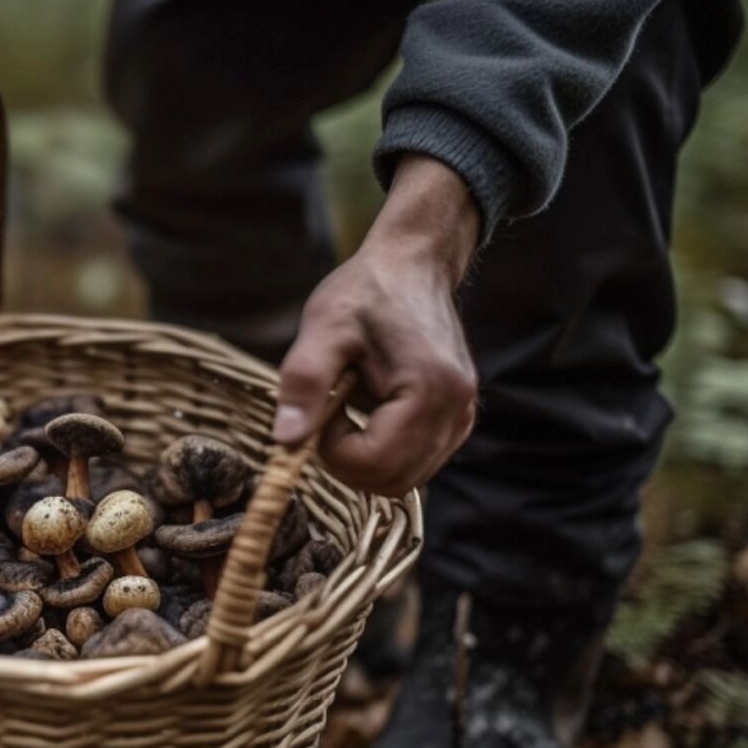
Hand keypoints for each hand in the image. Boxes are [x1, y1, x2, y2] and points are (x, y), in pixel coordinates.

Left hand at [273, 154, 480, 495]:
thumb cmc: (366, 292)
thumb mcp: (324, 328)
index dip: (333, 450)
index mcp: (430, 390)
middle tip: (329, 412)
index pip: (375, 464)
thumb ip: (304, 383)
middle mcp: (457, 411)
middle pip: (392, 482)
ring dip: (365, 457)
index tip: (321, 408)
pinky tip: (369, 410)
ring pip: (405, 479)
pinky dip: (384, 451)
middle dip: (348, 460)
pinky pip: (416, 462)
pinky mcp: (457, 419)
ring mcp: (462, 418)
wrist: (412, 265)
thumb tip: (285, 441)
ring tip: (349, 405)